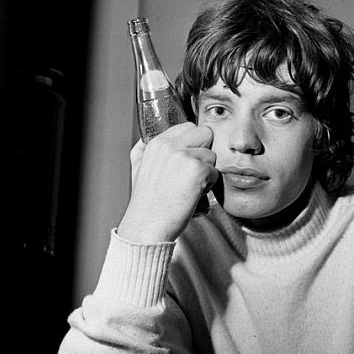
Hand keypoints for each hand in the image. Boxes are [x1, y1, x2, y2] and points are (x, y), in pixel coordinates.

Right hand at [118, 122, 217, 242]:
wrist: (148, 227)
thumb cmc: (147, 204)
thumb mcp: (138, 169)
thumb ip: (143, 151)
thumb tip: (146, 140)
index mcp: (156, 143)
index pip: (188, 126)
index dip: (193, 143)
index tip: (189, 160)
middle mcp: (170, 145)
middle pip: (205, 133)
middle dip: (204, 152)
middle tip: (194, 172)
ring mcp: (184, 156)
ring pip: (212, 154)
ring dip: (207, 171)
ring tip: (191, 187)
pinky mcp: (198, 170)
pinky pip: (216, 172)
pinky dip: (209, 185)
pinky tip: (195, 194)